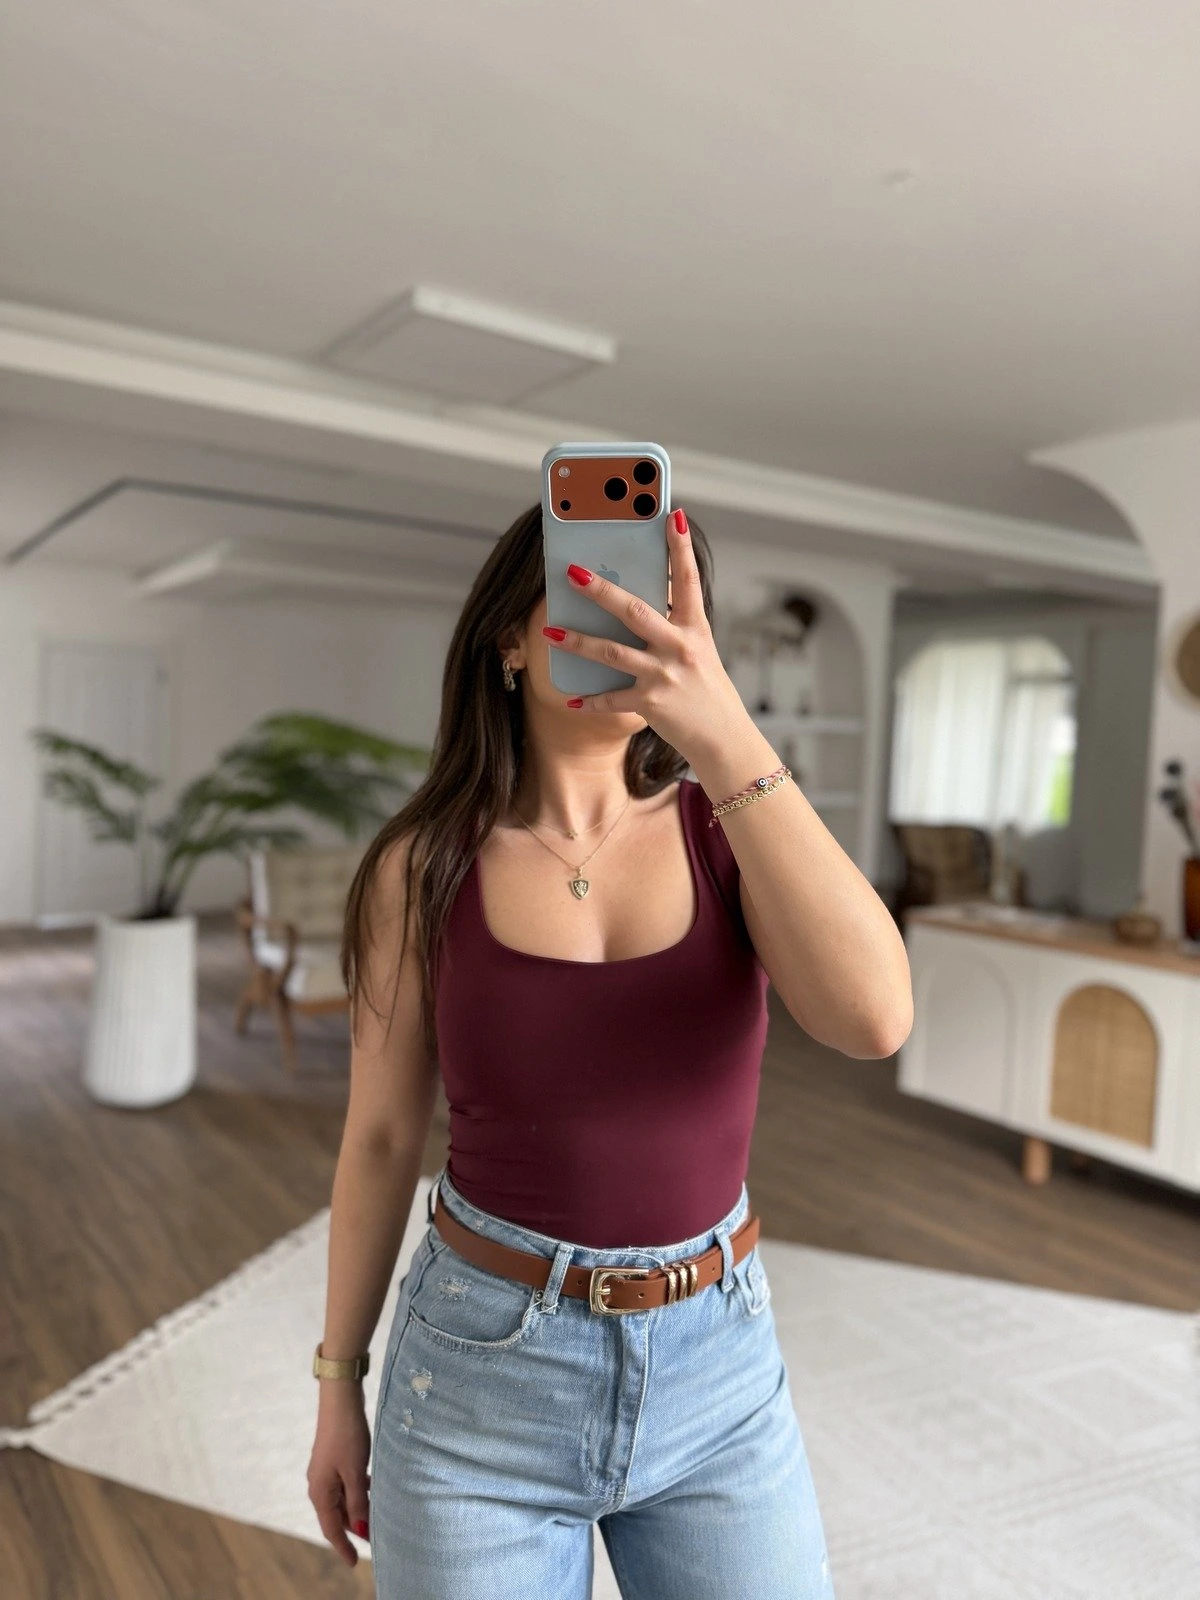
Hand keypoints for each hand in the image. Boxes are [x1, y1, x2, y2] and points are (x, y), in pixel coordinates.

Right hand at [307, 1386, 371, 1566]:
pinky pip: (343, 1485)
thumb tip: (360, 1527)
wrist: (339, 1401)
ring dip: (356, 1510)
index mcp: (320, 1491)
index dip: (343, 1546)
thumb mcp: (355, 1471)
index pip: (331, 1528)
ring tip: (375, 1517)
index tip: (355, 1562)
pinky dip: (356, 1493)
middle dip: (352, 1529)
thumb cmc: (347, 1435)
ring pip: (341, 1500)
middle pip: (335, 1516)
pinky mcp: (332, 1460)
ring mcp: (324, 1471)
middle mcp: (318, 1484)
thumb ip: (357, 1501)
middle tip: (373, 1540)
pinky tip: (371, 1489)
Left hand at [543, 507, 748, 764]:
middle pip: (634, 611)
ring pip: (612, 652)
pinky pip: (611, 699)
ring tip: (549, 630)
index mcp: (695, 629)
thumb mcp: (700, 652)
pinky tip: (571, 699)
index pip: (688, 580)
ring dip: (577, 641)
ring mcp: (664, 676)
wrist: (726, 739)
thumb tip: (636, 604)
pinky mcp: (651, 704)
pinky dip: (590, 701)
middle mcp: (680, 648)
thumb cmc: (709, 693)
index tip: (672, 515)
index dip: (680, 547)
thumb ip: (673, 629)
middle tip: (573, 572)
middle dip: (601, 591)